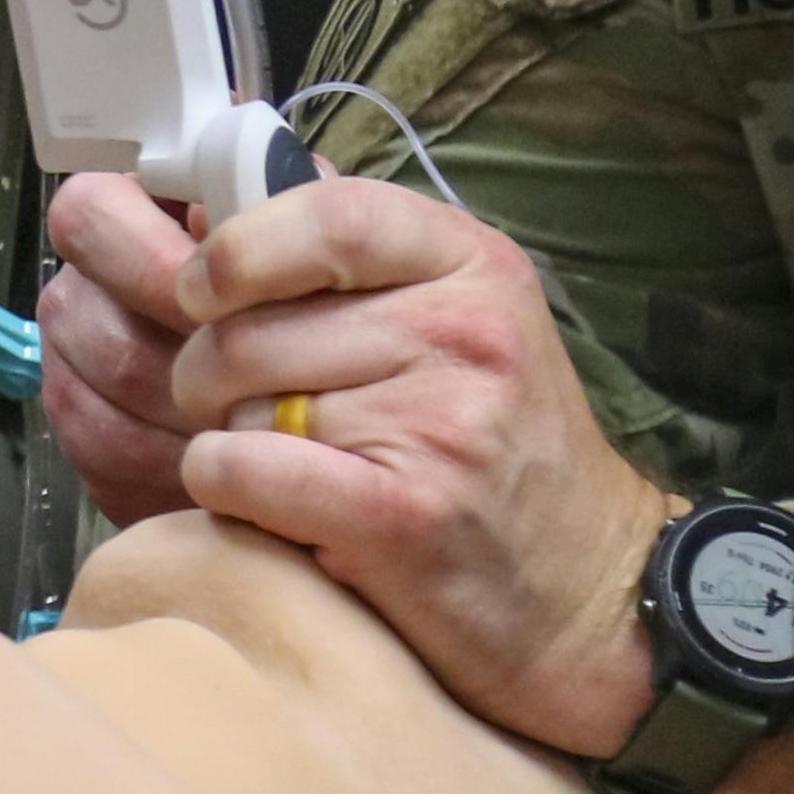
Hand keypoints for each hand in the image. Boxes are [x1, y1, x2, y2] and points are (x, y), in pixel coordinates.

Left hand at [45, 167, 671, 757]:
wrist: (594, 592)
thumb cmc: (503, 451)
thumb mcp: (462, 317)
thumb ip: (351, 254)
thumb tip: (214, 201)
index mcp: (472, 265)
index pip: (329, 214)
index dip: (236, 249)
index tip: (199, 288)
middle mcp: (463, 332)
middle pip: (253, 325)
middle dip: (207, 371)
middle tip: (226, 404)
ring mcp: (438, 423)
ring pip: (241, 402)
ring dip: (226, 436)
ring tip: (274, 459)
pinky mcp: (402, 515)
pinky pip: (244, 470)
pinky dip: (221, 483)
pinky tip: (255, 499)